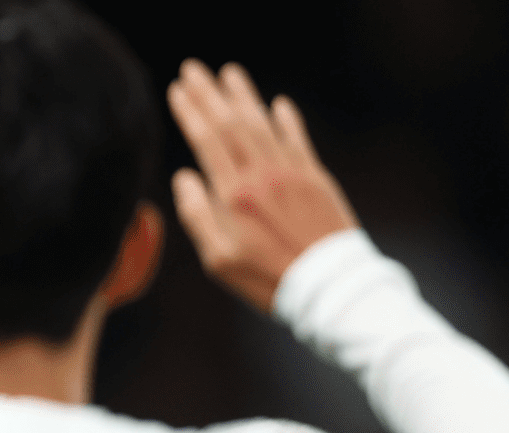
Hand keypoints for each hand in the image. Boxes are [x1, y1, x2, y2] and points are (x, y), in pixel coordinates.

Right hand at [167, 59, 358, 311]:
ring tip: (230, 74)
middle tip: (195, 68)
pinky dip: (286, 119)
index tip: (179, 89)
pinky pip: (297, 139)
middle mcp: (262, 176)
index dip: (192, 112)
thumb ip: (198, 216)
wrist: (329, 286)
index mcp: (234, 195)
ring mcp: (292, 173)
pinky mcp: (316, 179)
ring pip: (263, 124)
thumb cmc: (267, 278)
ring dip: (245, 96)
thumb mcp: (219, 259)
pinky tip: (277, 104)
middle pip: (232, 124)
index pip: (208, 141)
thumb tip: (185, 178)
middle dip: (211, 93)